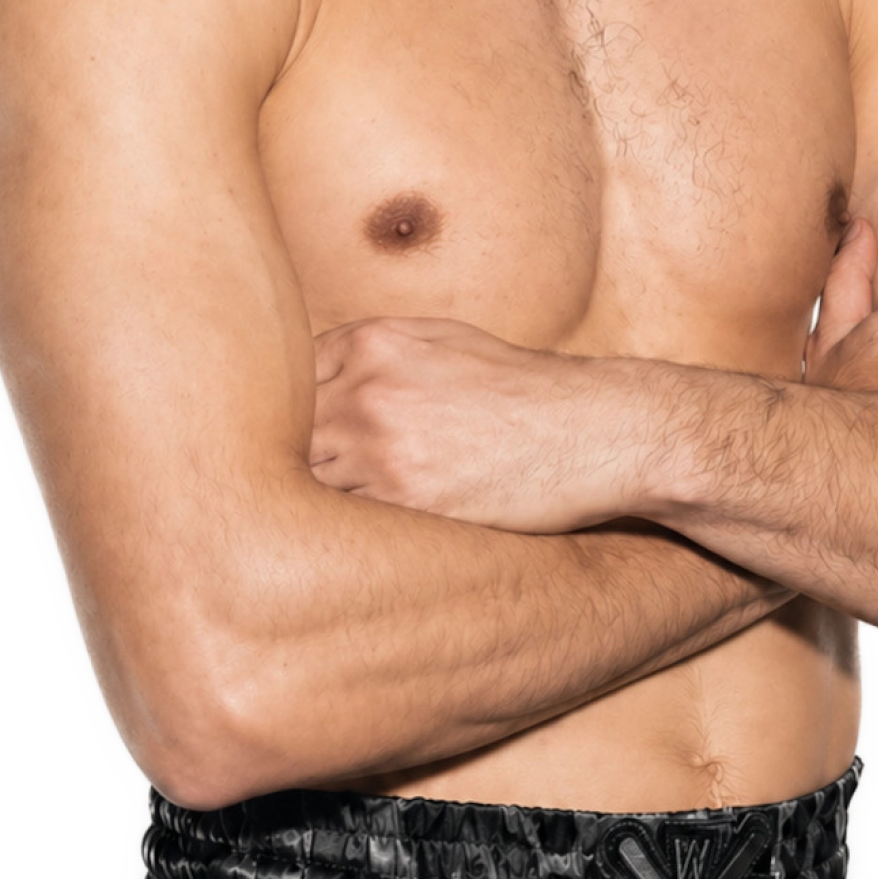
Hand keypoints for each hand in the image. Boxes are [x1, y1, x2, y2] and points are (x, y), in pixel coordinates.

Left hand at [309, 315, 652, 529]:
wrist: (594, 430)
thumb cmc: (525, 391)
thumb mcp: (448, 342)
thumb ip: (378, 352)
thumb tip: (320, 376)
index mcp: (373, 341)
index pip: (287, 379)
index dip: (287, 415)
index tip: (294, 441)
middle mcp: (368, 386)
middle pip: (283, 431)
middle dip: (289, 459)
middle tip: (294, 488)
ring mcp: (382, 444)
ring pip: (304, 480)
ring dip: (310, 500)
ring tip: (316, 519)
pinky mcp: (406, 499)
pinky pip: (344, 520)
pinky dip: (345, 530)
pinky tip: (357, 537)